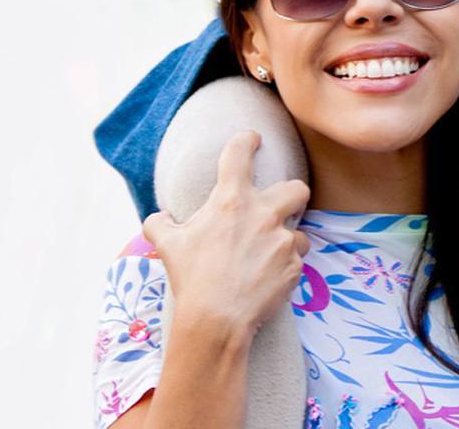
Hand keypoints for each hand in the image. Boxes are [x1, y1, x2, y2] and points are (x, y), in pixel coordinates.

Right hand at [140, 131, 311, 340]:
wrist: (216, 319)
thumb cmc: (191, 278)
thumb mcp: (167, 246)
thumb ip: (160, 225)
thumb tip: (158, 219)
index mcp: (231, 200)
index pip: (240, 153)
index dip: (247, 140)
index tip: (252, 139)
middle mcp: (264, 213)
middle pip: (296, 188)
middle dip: (291, 195)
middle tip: (278, 207)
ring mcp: (283, 239)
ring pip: (299, 231)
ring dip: (287, 240)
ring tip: (268, 256)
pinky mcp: (295, 265)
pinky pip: (297, 260)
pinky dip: (285, 267)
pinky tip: (268, 280)